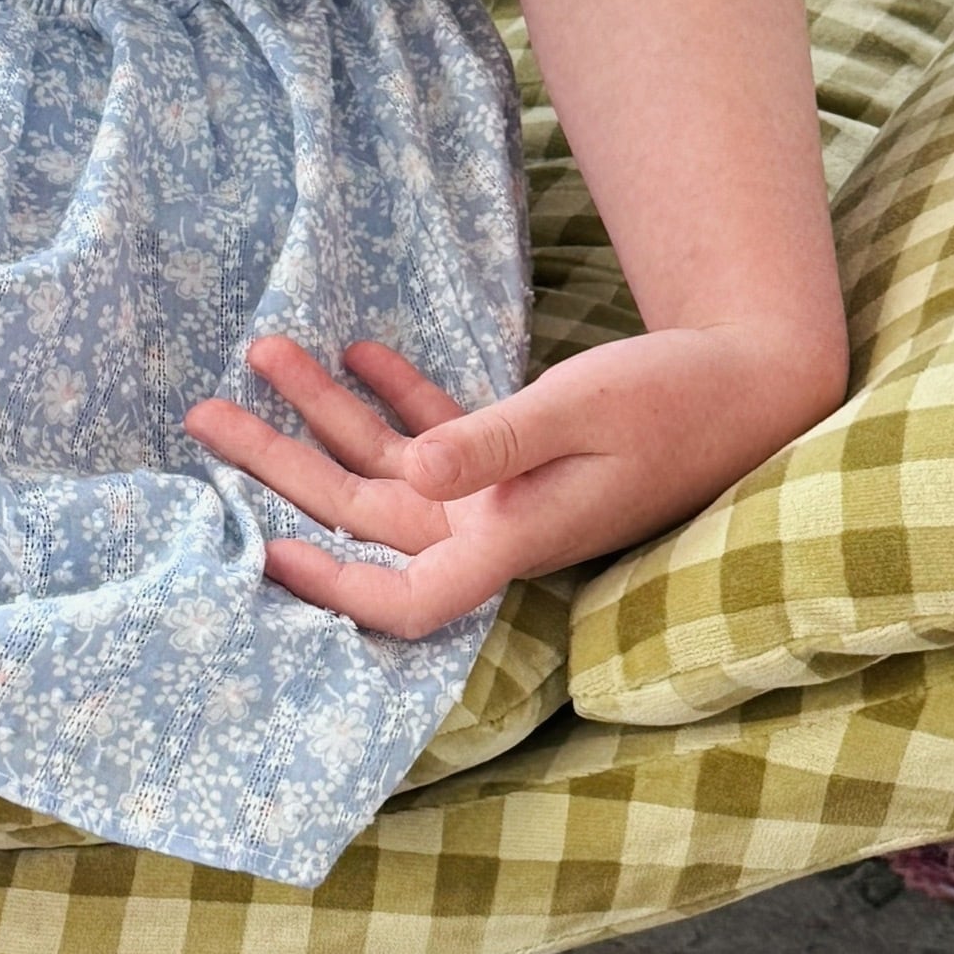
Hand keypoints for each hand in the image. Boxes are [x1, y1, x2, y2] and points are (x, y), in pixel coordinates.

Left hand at [181, 323, 847, 637]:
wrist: (754, 383)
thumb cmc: (677, 401)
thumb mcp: (581, 410)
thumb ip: (494, 441)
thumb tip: (414, 471)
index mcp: (507, 541)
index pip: (400, 600)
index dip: (326, 586)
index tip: (258, 546)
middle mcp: (490, 530)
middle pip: (357, 516)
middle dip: (276, 466)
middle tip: (199, 413)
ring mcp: (498, 497)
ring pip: (383, 468)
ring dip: (321, 415)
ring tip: (259, 353)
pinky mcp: (514, 459)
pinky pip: (433, 438)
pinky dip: (393, 399)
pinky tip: (354, 352)